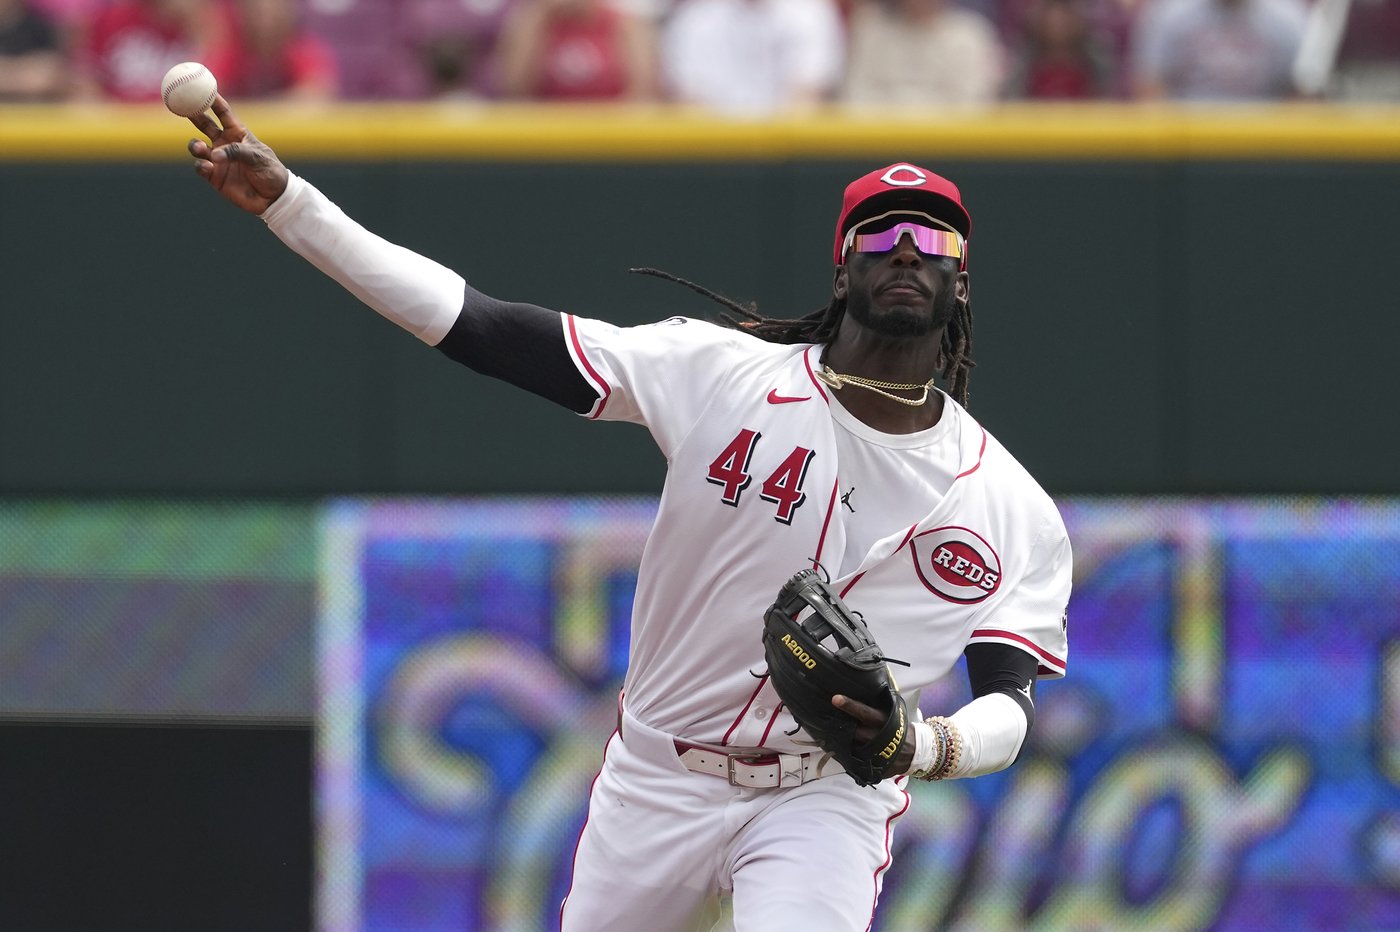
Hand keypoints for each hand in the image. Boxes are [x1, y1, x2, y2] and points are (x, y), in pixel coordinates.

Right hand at [187, 95, 288, 214]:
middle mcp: (224, 143)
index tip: (200, 86)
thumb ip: (237, 152)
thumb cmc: (271, 172)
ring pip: (197, 147)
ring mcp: (217, 159)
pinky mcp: (214, 176)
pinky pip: (200, 167)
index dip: (212, 99)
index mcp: (237, 133)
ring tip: (200, 148)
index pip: (222, 112)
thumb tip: (214, 154)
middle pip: (203, 124)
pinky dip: (200, 165)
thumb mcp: (258, 158)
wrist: (273, 198)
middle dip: (192, 114)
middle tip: (182, 107)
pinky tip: (207, 166)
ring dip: (195, 145)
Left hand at [833, 693, 914, 774]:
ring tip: (826, 737)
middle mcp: (878, 737)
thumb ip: (876, 707)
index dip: (850, 706)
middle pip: (855, 732)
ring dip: (840, 743)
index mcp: (883, 721)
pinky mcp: (874, 766)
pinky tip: (836, 751)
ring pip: (852, 748)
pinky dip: (845, 757)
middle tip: (825, 720)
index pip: (864, 712)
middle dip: (842, 728)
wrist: (914, 751)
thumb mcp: (892, 714)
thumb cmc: (897, 727)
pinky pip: (854, 762)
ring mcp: (875, 753)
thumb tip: (858, 690)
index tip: (835, 699)